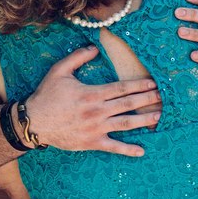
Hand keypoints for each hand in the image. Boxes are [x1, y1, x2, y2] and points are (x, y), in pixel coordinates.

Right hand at [23, 46, 161, 155]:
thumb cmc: (47, 95)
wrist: (34, 122)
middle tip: (163, 97)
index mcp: (92, 93)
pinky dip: (128, 149)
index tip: (152, 83)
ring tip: (159, 117)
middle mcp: (98, 111)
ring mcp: (96, 128)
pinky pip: (114, 147)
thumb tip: (95, 48)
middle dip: (147, 100)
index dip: (139, 85)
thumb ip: (78, 57)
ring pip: (126, 124)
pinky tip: (142, 150)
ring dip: (144, 120)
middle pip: (128, 104)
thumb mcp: (59, 71)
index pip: (121, 88)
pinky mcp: (92, 142)